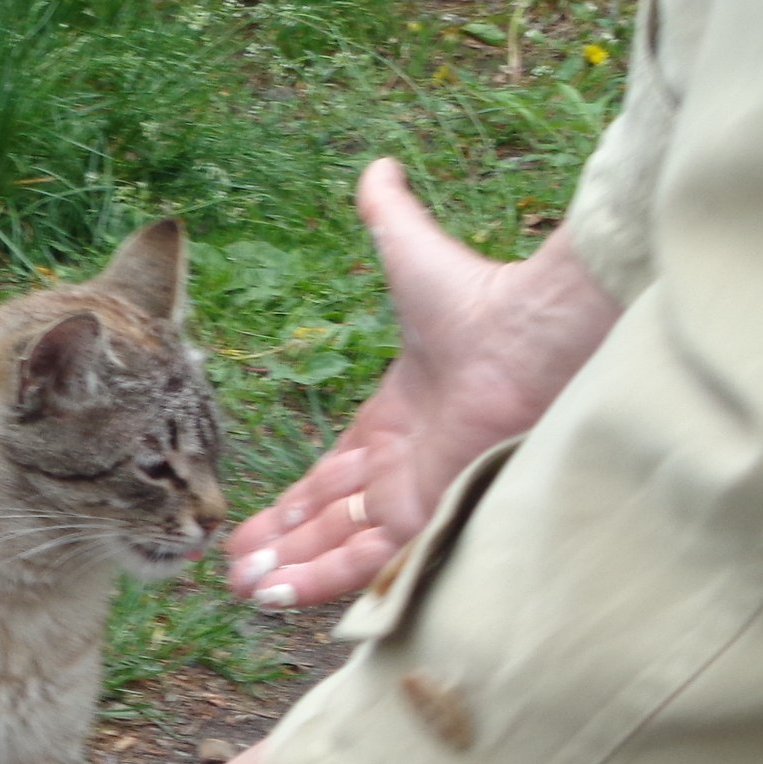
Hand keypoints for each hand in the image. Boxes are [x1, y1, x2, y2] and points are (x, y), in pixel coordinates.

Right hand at [228, 158, 622, 607]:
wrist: (533, 332)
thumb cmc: (481, 299)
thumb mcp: (414, 255)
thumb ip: (391, 218)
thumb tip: (379, 168)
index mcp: (395, 422)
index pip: (332, 477)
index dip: (292, 504)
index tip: (252, 525)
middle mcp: (403, 466)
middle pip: (327, 519)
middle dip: (278, 545)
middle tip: (229, 567)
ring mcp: (414, 493)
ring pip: (338, 546)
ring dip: (287, 568)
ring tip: (240, 586)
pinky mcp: (425, 512)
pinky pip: (365, 559)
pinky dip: (320, 581)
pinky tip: (276, 595)